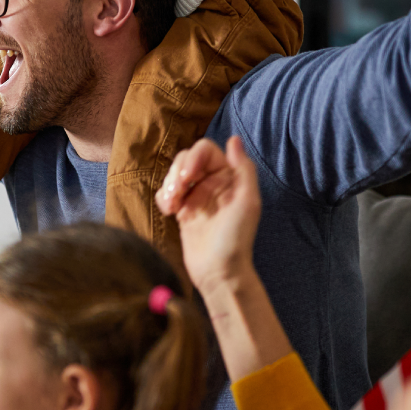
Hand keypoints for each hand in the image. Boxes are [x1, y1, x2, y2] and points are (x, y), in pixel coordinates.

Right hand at [159, 137, 260, 295]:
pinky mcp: (183, 210)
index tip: (188, 178)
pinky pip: (166, 193)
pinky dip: (163, 198)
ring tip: (172, 205)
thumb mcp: (247, 201)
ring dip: (168, 185)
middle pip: (186, 158)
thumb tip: (233, 138)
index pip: (205, 150)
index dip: (193, 158)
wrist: (218, 271)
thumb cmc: (236, 238)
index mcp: (229, 176)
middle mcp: (212, 183)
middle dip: (177, 172)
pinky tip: (169, 212)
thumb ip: (243, 168)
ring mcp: (196, 196)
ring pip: (174, 174)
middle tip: (178, 193)